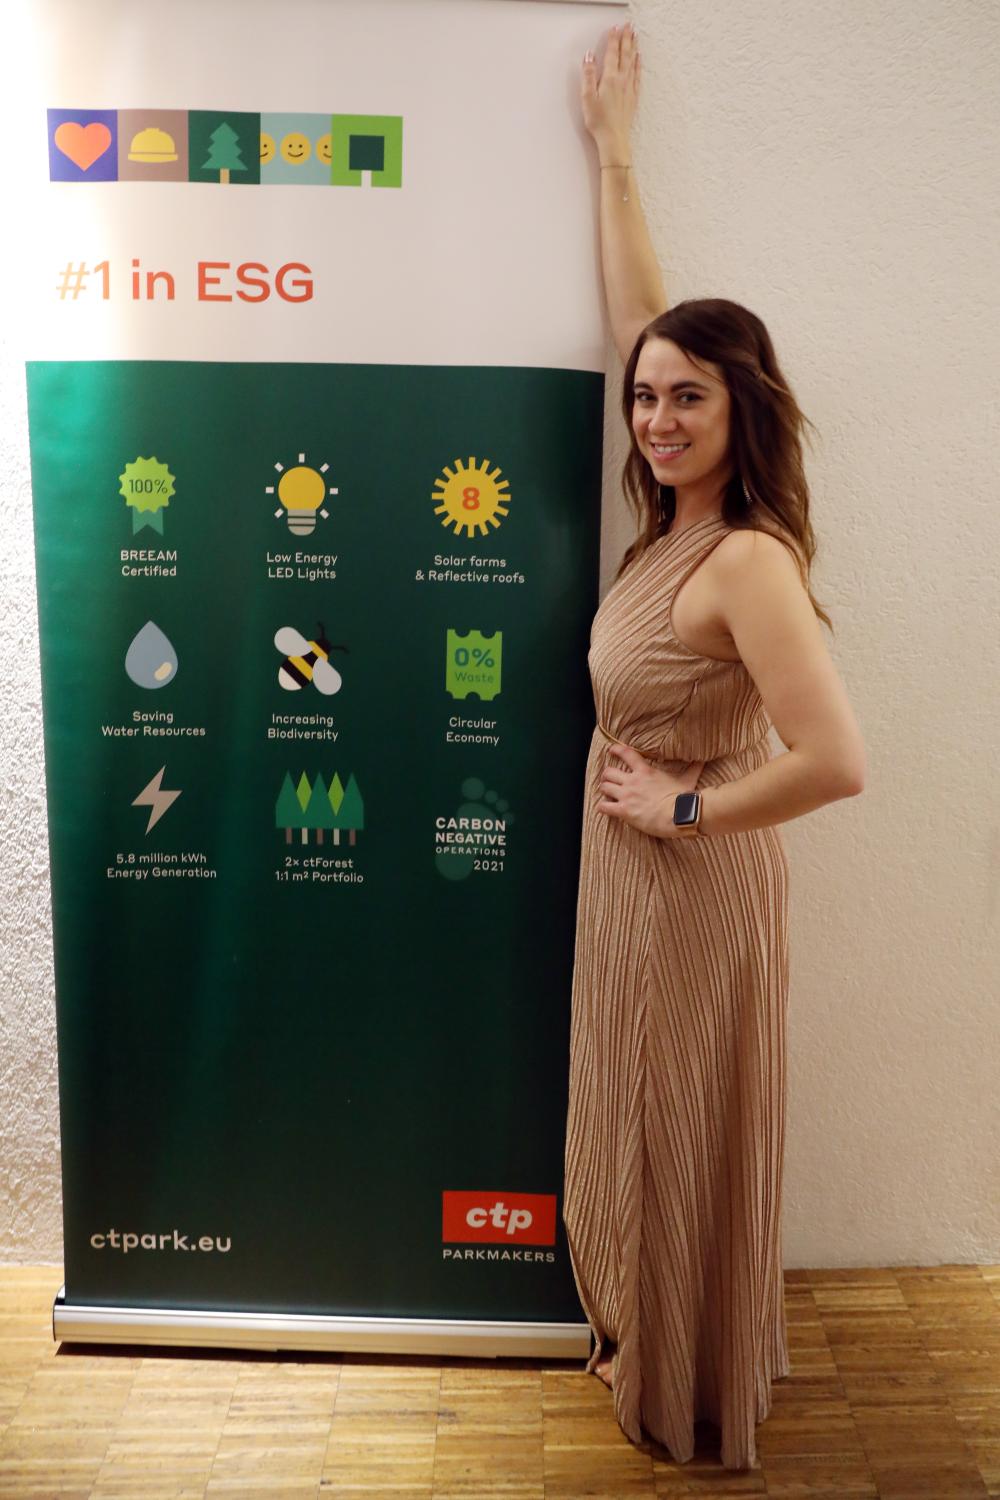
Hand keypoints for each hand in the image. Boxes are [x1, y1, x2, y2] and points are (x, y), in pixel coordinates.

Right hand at [581, 23, 640, 159]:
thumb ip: (588, 74)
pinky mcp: (633, 97)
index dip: (613, 39)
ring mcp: (629, 88)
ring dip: (633, 47)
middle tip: (629, 25)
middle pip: (625, 54)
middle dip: (626, 38)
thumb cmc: (599, 121)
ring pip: (633, 62)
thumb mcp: (588, 97)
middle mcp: (622, 80)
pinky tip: (639, 58)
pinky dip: (638, 64)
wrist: (614, 139)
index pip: (612, 53)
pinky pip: (638, 75)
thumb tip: (589, 56)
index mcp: (610, 78)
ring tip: (635, 35)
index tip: (615, 27)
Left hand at [597, 743, 705, 838]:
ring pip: (604, 787)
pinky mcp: (624, 811)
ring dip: (604, 790)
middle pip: (609, 772)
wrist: (679, 815)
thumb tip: (703, 759)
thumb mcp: (688, 779)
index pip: (626, 754)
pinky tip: (603, 808)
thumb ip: (693, 768)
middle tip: (609, 780)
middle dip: (607, 776)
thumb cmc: (683, 798)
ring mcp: (627, 796)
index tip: (611, 750)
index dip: (616, 750)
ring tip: (606, 794)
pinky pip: (604, 807)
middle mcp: (633, 781)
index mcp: (646, 771)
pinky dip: (602, 807)